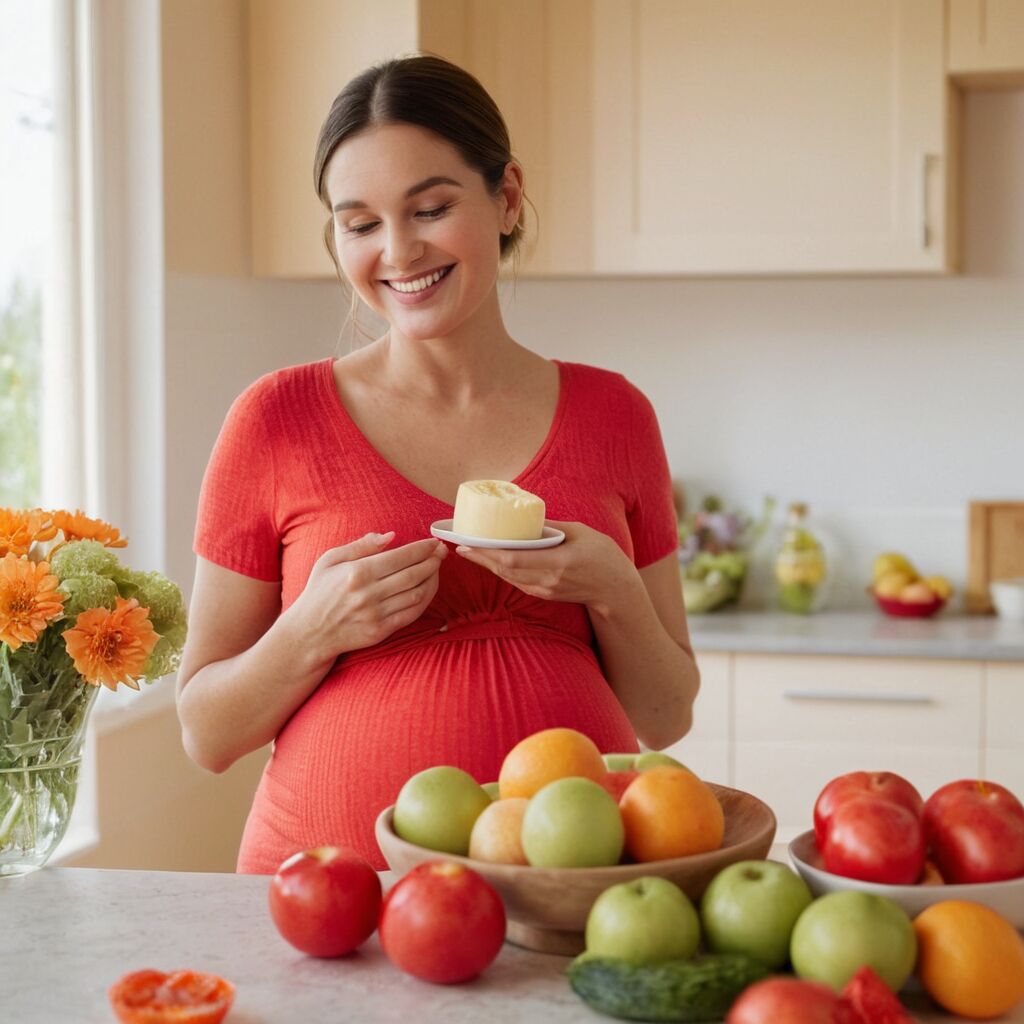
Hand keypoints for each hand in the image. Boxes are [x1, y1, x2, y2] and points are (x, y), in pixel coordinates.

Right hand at [287, 532, 446, 660]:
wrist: (309, 633)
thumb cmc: (319, 592)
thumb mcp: (330, 560)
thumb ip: (361, 545)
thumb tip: (390, 536)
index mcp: (358, 572)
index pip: (401, 557)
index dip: (422, 549)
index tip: (433, 543)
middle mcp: (369, 593)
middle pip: (413, 574)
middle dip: (433, 561)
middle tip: (442, 552)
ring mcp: (376, 614)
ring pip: (417, 594)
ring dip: (432, 579)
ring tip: (436, 568)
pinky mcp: (381, 631)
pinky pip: (412, 613)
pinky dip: (425, 599)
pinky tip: (428, 588)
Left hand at [455, 522, 638, 616]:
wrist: (616, 589)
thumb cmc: (603, 556)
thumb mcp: (580, 532)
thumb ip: (552, 528)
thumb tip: (526, 517)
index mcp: (557, 563)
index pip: (513, 560)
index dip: (487, 553)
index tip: (468, 543)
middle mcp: (547, 581)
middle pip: (504, 570)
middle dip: (480, 558)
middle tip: (459, 544)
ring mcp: (545, 590)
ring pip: (507, 578)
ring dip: (486, 565)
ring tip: (469, 551)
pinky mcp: (544, 594)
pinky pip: (516, 582)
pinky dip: (500, 571)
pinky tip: (490, 561)